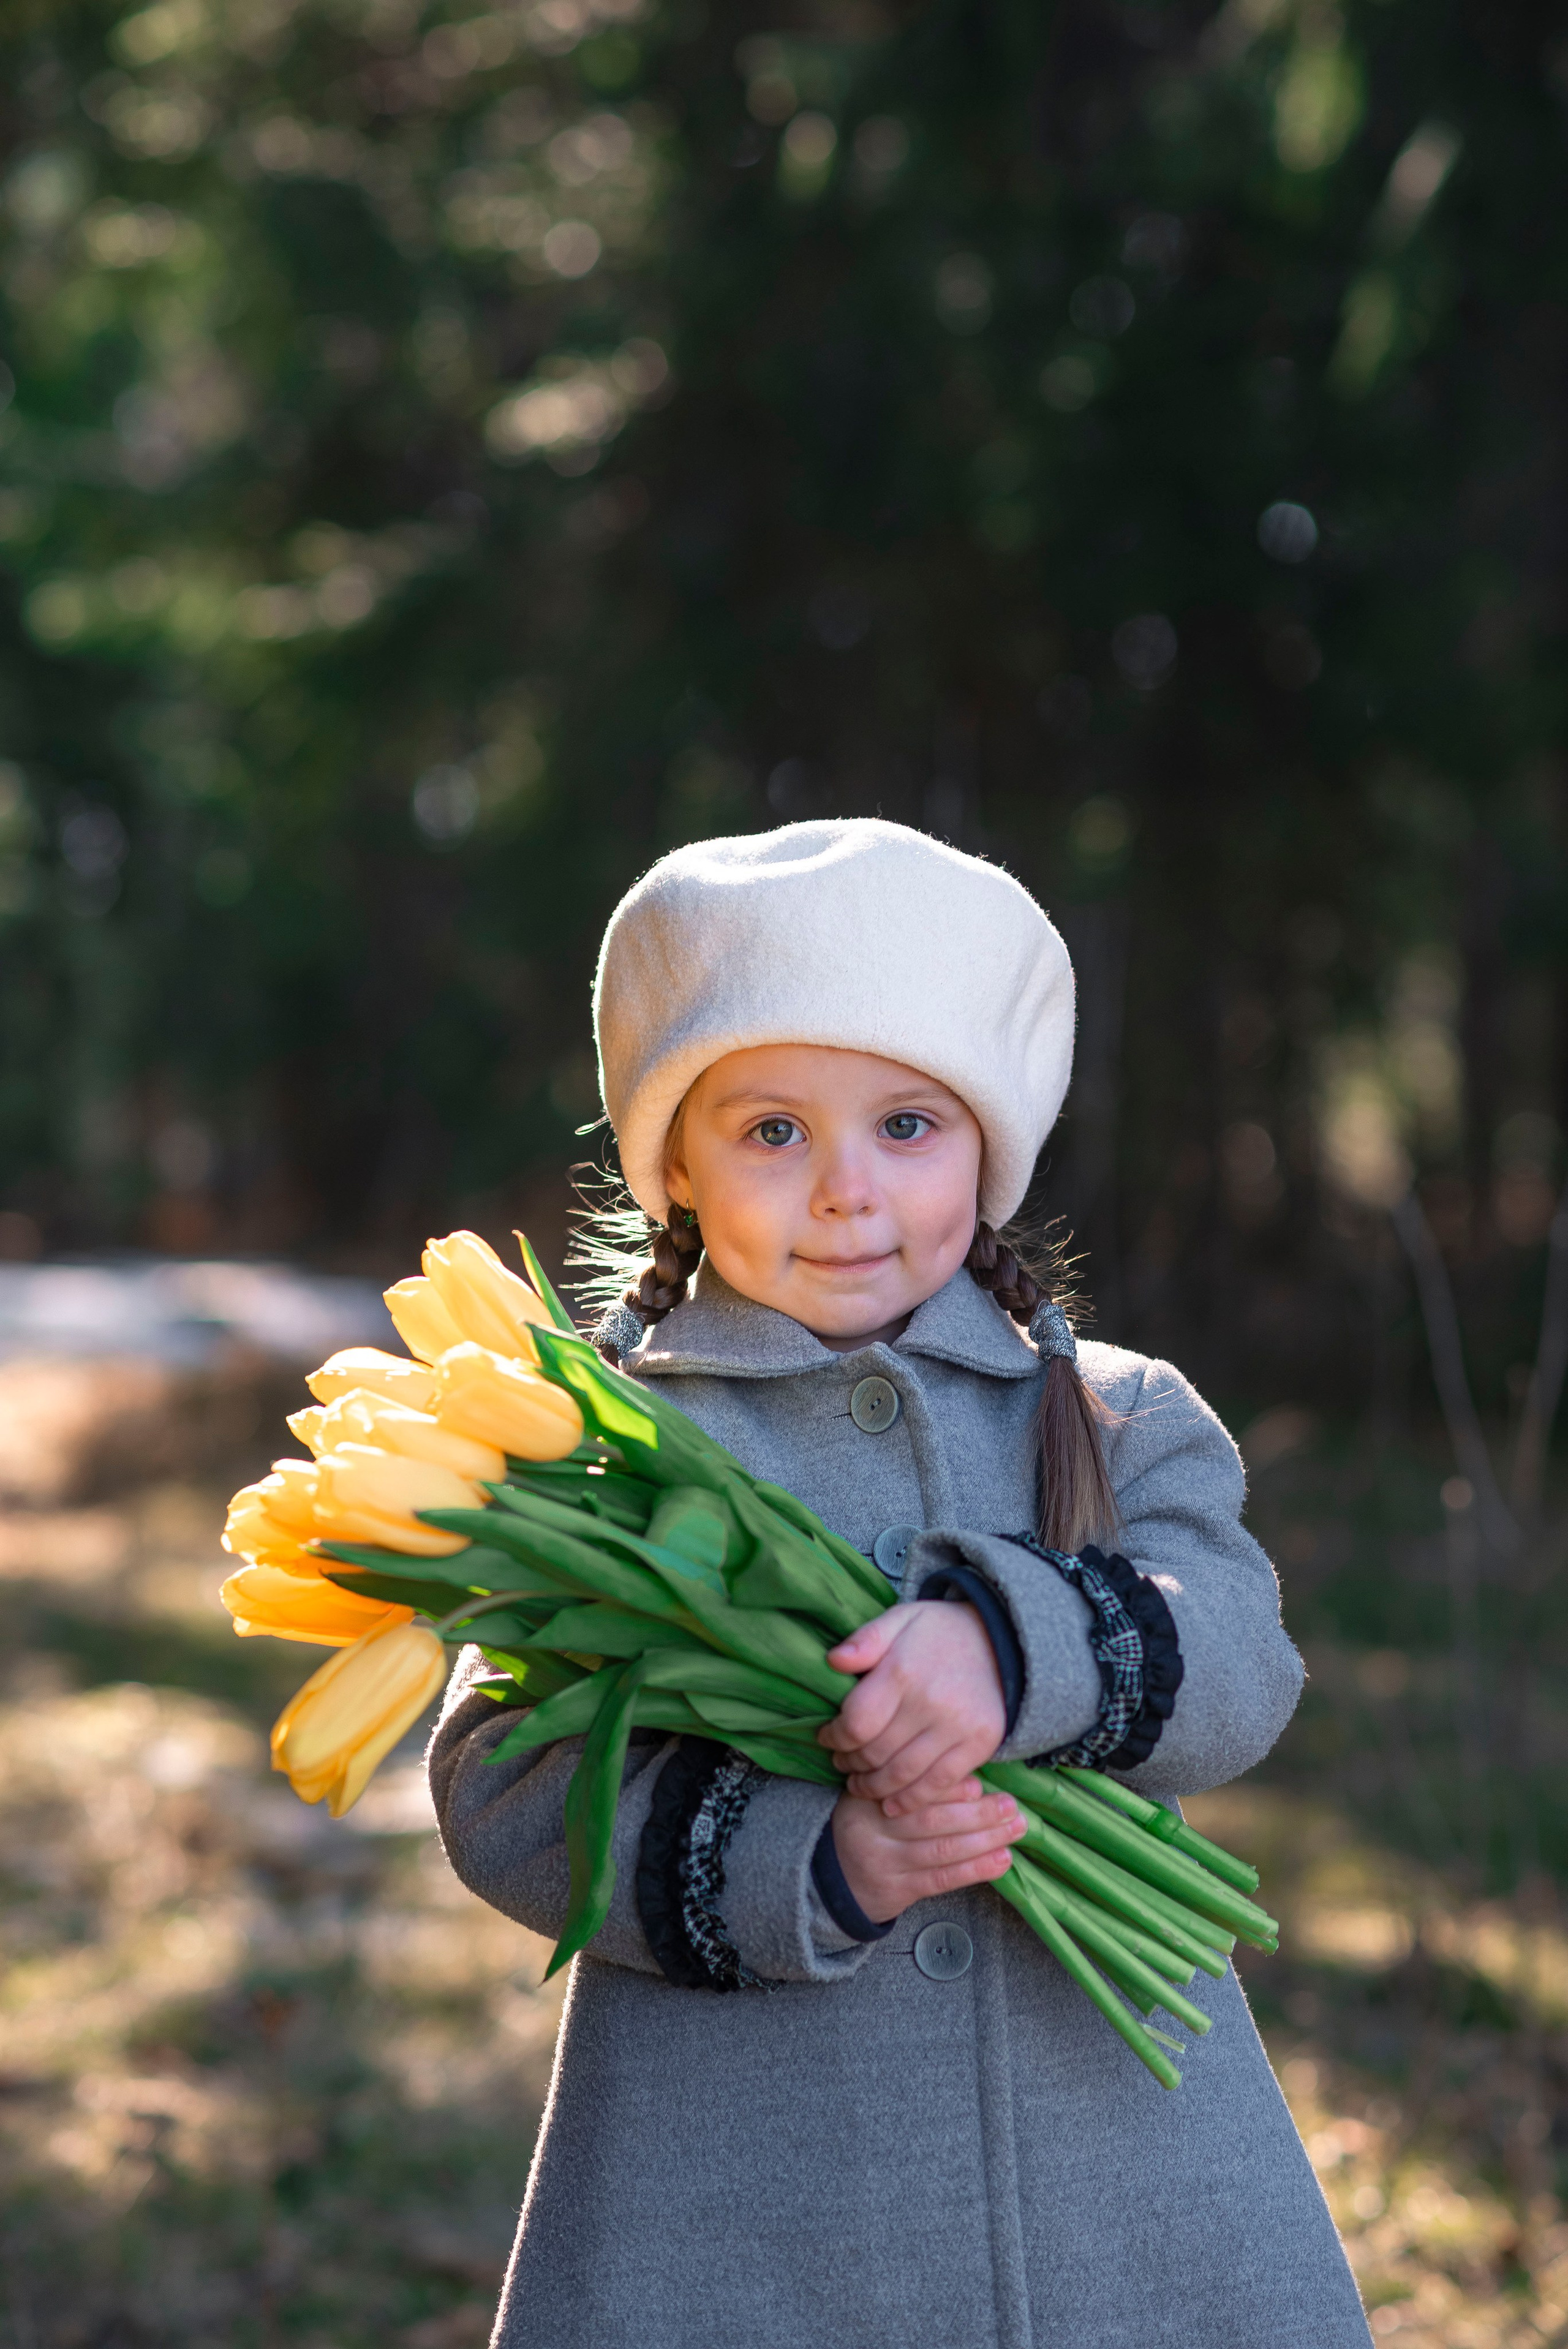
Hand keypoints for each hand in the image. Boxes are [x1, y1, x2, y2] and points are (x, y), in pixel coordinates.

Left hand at [819, 1599, 1006, 1814]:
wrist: (1002, 1643)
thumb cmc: (940, 1632)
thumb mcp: (901, 1619)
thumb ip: (866, 1639)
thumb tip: (833, 1661)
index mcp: (903, 1671)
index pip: (857, 1722)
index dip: (835, 1737)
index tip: (827, 1738)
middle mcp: (931, 1703)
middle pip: (876, 1752)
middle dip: (850, 1763)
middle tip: (842, 1763)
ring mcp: (958, 1728)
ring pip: (903, 1775)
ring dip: (873, 1787)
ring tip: (859, 1785)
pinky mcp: (979, 1745)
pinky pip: (938, 1783)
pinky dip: (911, 1800)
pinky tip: (891, 1804)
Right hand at [830, 1787, 1024, 1924]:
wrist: (832, 1880)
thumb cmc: (869, 1828)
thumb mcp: (875, 1797)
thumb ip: (911, 1786)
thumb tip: (972, 1776)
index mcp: (867, 1796)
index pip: (912, 1790)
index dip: (948, 1788)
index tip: (980, 1784)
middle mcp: (872, 1828)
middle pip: (931, 1820)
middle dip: (978, 1813)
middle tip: (1012, 1806)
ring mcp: (885, 1862)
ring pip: (942, 1850)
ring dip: (985, 1840)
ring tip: (1016, 1830)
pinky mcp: (897, 1891)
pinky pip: (942, 1879)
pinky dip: (975, 1869)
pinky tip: (1001, 1860)